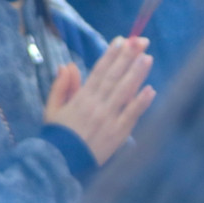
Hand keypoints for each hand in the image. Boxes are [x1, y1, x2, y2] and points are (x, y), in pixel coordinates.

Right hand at [43, 37, 155, 163]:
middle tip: (140, 41)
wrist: (60, 162)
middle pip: (114, 76)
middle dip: (128, 57)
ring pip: (124, 91)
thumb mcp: (52, 108)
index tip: (121, 40)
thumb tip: (67, 65)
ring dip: (136, 73)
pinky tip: (151, 89)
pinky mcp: (118, 133)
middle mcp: (96, 105)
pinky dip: (141, 102)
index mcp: (80, 98)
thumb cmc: (57, 134)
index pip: (98, 71)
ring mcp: (108, 118)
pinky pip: (131, 115)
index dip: (110, 55)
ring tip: (147, 57)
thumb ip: (61, 86)